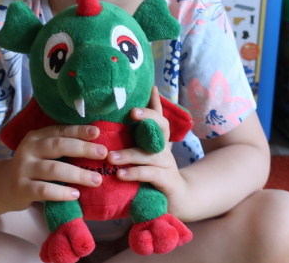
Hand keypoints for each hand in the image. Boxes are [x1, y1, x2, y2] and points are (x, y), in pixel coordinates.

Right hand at [1, 124, 106, 209]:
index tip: (97, 132)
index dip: (79, 130)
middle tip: (103, 154)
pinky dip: (61, 193)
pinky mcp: (21, 189)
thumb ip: (60, 147)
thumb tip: (95, 144)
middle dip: (83, 149)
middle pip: (58, 146)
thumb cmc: (31, 168)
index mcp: (36, 137)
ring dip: (77, 174)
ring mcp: (23, 169)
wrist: (1, 186)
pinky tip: (75, 194)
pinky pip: (44, 190)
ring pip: (53, 169)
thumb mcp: (41, 152)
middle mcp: (29, 150)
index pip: (59, 131)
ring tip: (96, 180)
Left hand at [107, 87, 192, 216]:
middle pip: (160, 127)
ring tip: (111, 157)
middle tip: (132, 112)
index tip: (151, 88)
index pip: (159, 117)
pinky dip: (134, 173)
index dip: (155, 103)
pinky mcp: (166, 181)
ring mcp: (167, 164)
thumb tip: (113, 127)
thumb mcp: (143, 156)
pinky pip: (149, 174)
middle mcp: (164, 149)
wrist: (177, 201)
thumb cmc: (153, 175)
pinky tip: (120, 175)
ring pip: (149, 154)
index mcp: (158, 141)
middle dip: (148, 117)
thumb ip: (133, 142)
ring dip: (129, 154)